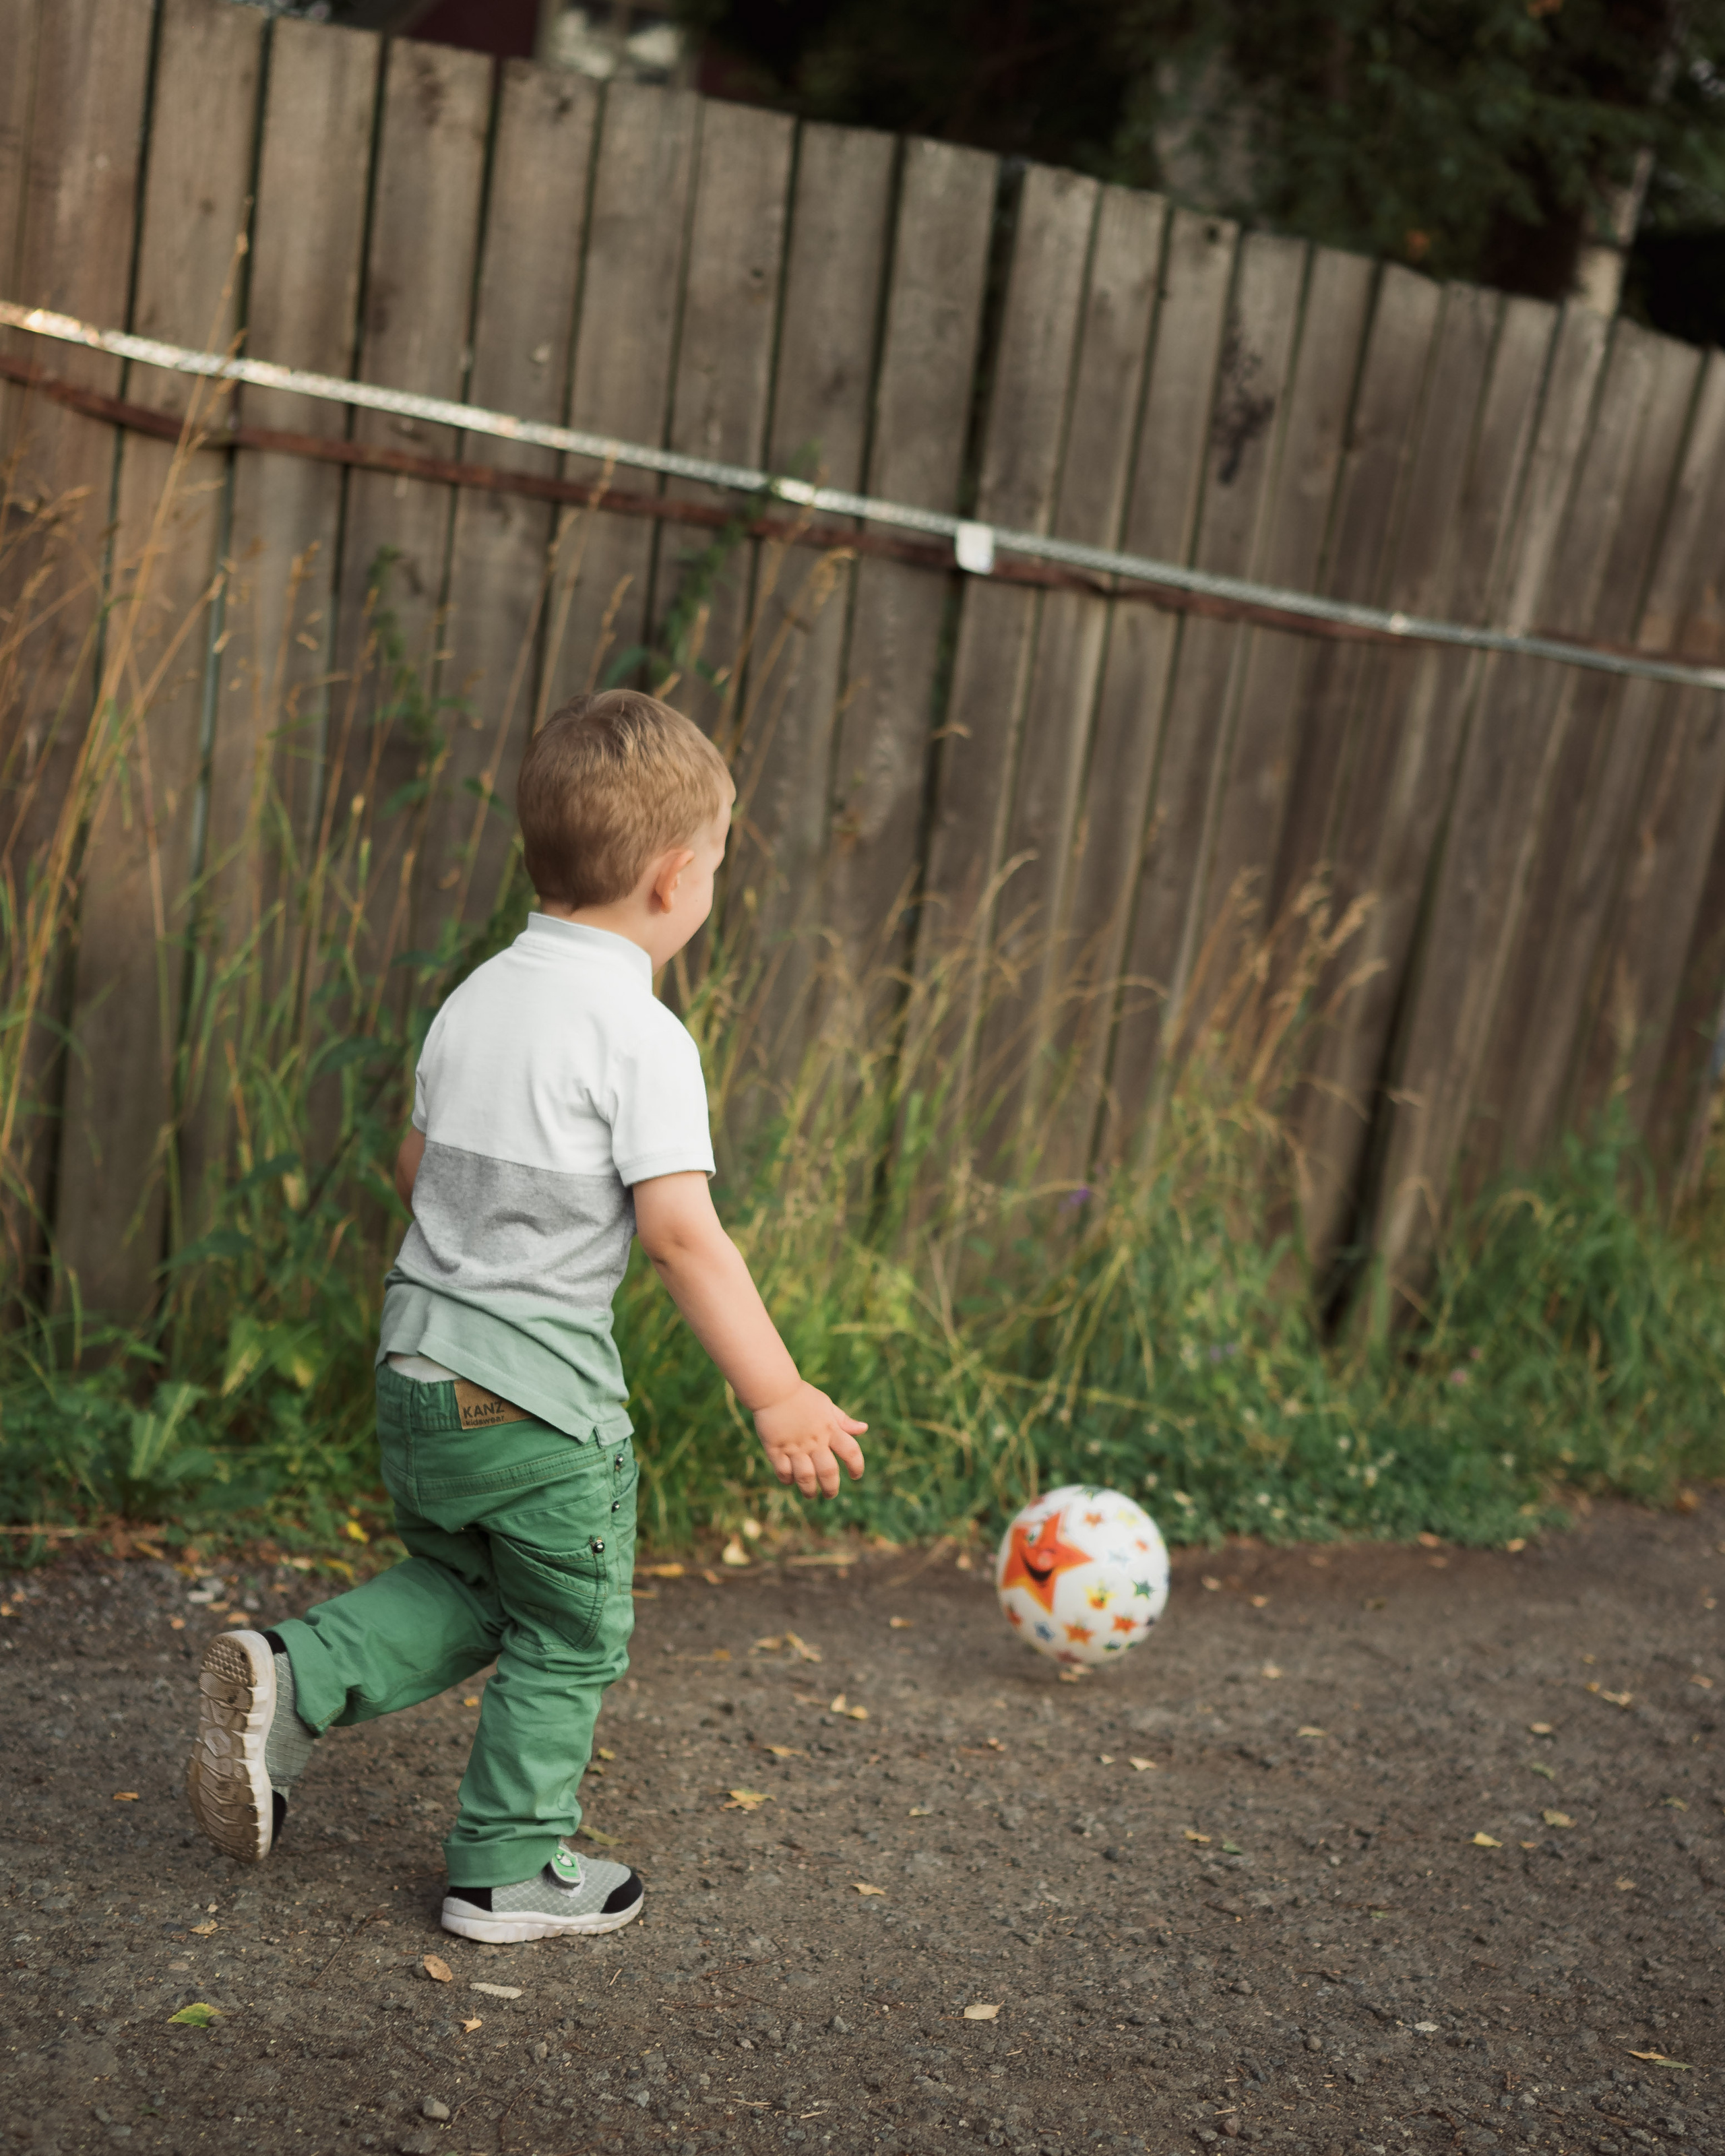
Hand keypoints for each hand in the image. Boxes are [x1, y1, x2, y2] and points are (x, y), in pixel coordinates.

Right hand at [753, 1383, 866, 1497]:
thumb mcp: (826, 1405)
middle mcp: (814, 1440)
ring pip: (805, 1477)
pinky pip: (783, 1471)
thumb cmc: (801, 1396)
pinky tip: (791, 1479)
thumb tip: (864, 1429)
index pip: (851, 1452)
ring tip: (810, 1494)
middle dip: (831, 1488)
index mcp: (830, 1429)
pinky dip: (788, 1479)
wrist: (773, 1388)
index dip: (857, 1466)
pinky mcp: (775, 1449)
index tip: (856, 1475)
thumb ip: (844, 1420)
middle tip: (830, 1494)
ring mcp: (794, 1446)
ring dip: (809, 1490)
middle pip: (828, 1472)